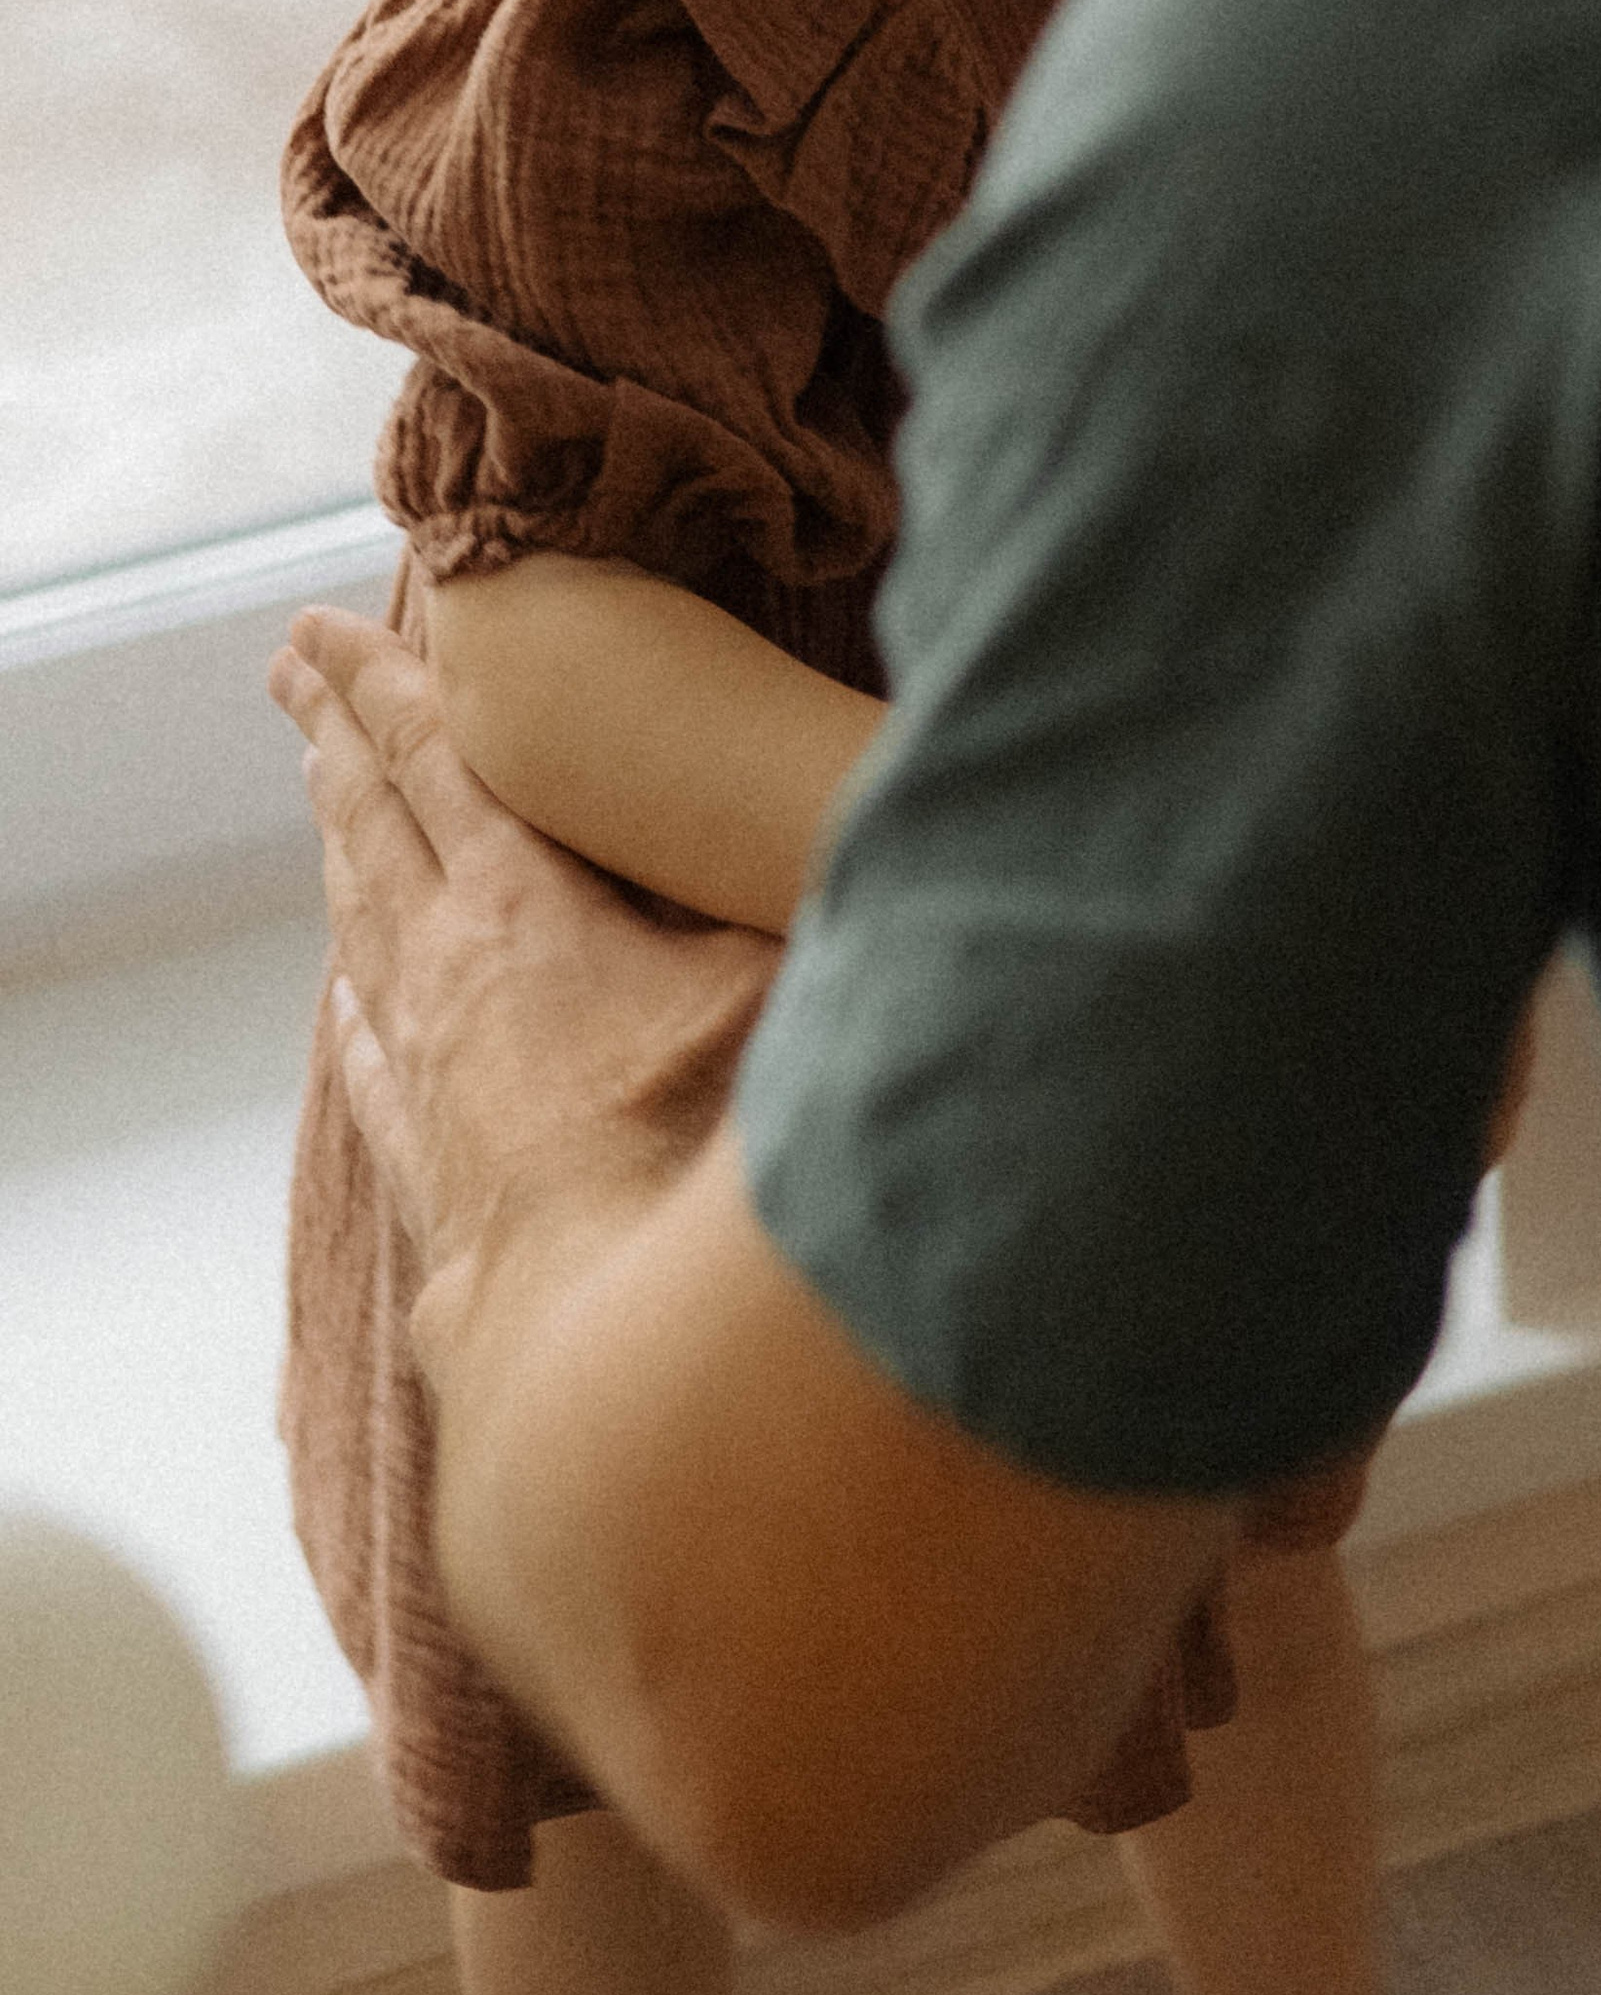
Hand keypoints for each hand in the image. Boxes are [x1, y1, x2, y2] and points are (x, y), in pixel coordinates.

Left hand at [272, 609, 779, 1368]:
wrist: (617, 1367)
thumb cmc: (707, 1158)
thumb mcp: (787, 973)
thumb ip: (813, 867)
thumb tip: (915, 770)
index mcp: (521, 903)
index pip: (434, 757)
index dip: (384, 682)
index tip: (325, 627)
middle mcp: (448, 978)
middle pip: (372, 822)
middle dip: (335, 732)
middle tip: (291, 665)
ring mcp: (431, 1081)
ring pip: (364, 929)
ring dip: (342, 846)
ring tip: (322, 790)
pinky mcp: (438, 1174)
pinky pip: (371, 1058)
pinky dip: (355, 1001)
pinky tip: (348, 996)